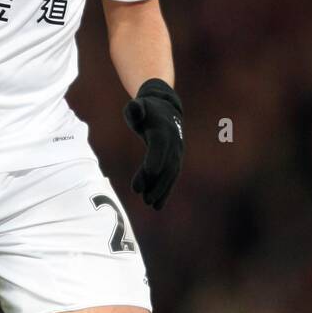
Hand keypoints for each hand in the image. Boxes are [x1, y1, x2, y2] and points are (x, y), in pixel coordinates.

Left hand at [123, 78, 183, 209]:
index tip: (149, 172)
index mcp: (162, 129)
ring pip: (170, 174)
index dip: (155, 157)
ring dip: (161, 190)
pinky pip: (171, 177)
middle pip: (166, 164)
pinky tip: (156, 205)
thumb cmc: (145, 109)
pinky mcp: (175, 160)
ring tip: (149, 204)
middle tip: (144, 197)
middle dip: (157, 182)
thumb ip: (135, 109)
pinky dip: (165, 191)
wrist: (165, 109)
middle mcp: (173, 142)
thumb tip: (135, 108)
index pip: (160, 144)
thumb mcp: (137, 106)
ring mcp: (176, 152)